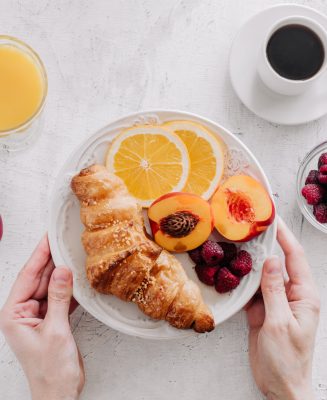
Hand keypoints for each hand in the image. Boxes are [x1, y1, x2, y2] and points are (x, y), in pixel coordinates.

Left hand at [0, 235, 84, 399]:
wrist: (60, 392)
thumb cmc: (51, 370)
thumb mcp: (55, 330)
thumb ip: (59, 297)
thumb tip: (62, 270)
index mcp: (13, 314)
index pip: (27, 277)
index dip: (39, 255)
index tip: (48, 238)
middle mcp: (23, 312)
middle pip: (38, 279)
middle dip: (51, 261)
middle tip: (63, 241)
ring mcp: (37, 315)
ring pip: (50, 286)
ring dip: (62, 273)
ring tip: (71, 255)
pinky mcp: (52, 320)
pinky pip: (60, 297)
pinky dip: (69, 288)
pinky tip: (77, 278)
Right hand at [246, 218, 319, 399]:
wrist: (279, 386)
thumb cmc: (287, 360)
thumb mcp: (279, 323)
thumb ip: (274, 290)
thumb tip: (271, 261)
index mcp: (304, 296)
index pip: (295, 259)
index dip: (285, 237)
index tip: (274, 220)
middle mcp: (291, 295)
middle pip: (279, 263)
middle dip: (267, 245)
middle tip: (253, 227)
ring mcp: (276, 303)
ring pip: (263, 276)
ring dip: (252, 263)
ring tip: (240, 245)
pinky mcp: (263, 311)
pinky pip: (253, 290)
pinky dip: (244, 282)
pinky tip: (235, 272)